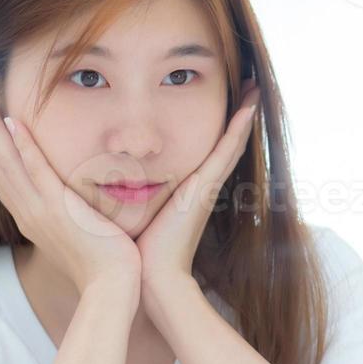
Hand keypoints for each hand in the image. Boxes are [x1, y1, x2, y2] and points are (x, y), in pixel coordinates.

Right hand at [0, 99, 141, 296]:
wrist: (111, 286)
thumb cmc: (102, 267)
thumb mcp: (78, 239)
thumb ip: (70, 221)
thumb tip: (74, 211)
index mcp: (32, 221)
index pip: (3, 182)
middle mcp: (28, 214)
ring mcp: (40, 211)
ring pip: (8, 164)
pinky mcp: (58, 208)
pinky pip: (36, 170)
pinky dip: (23, 146)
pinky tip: (13, 123)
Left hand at [136, 80, 260, 290]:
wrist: (149, 277)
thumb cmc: (138, 251)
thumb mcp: (133, 215)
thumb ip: (127, 198)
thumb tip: (108, 185)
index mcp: (188, 189)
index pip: (206, 150)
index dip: (218, 128)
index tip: (226, 102)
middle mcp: (202, 185)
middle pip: (226, 142)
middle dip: (238, 115)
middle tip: (249, 85)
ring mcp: (207, 186)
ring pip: (231, 142)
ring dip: (244, 115)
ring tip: (254, 87)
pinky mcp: (205, 188)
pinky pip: (225, 152)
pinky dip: (238, 129)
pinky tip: (248, 107)